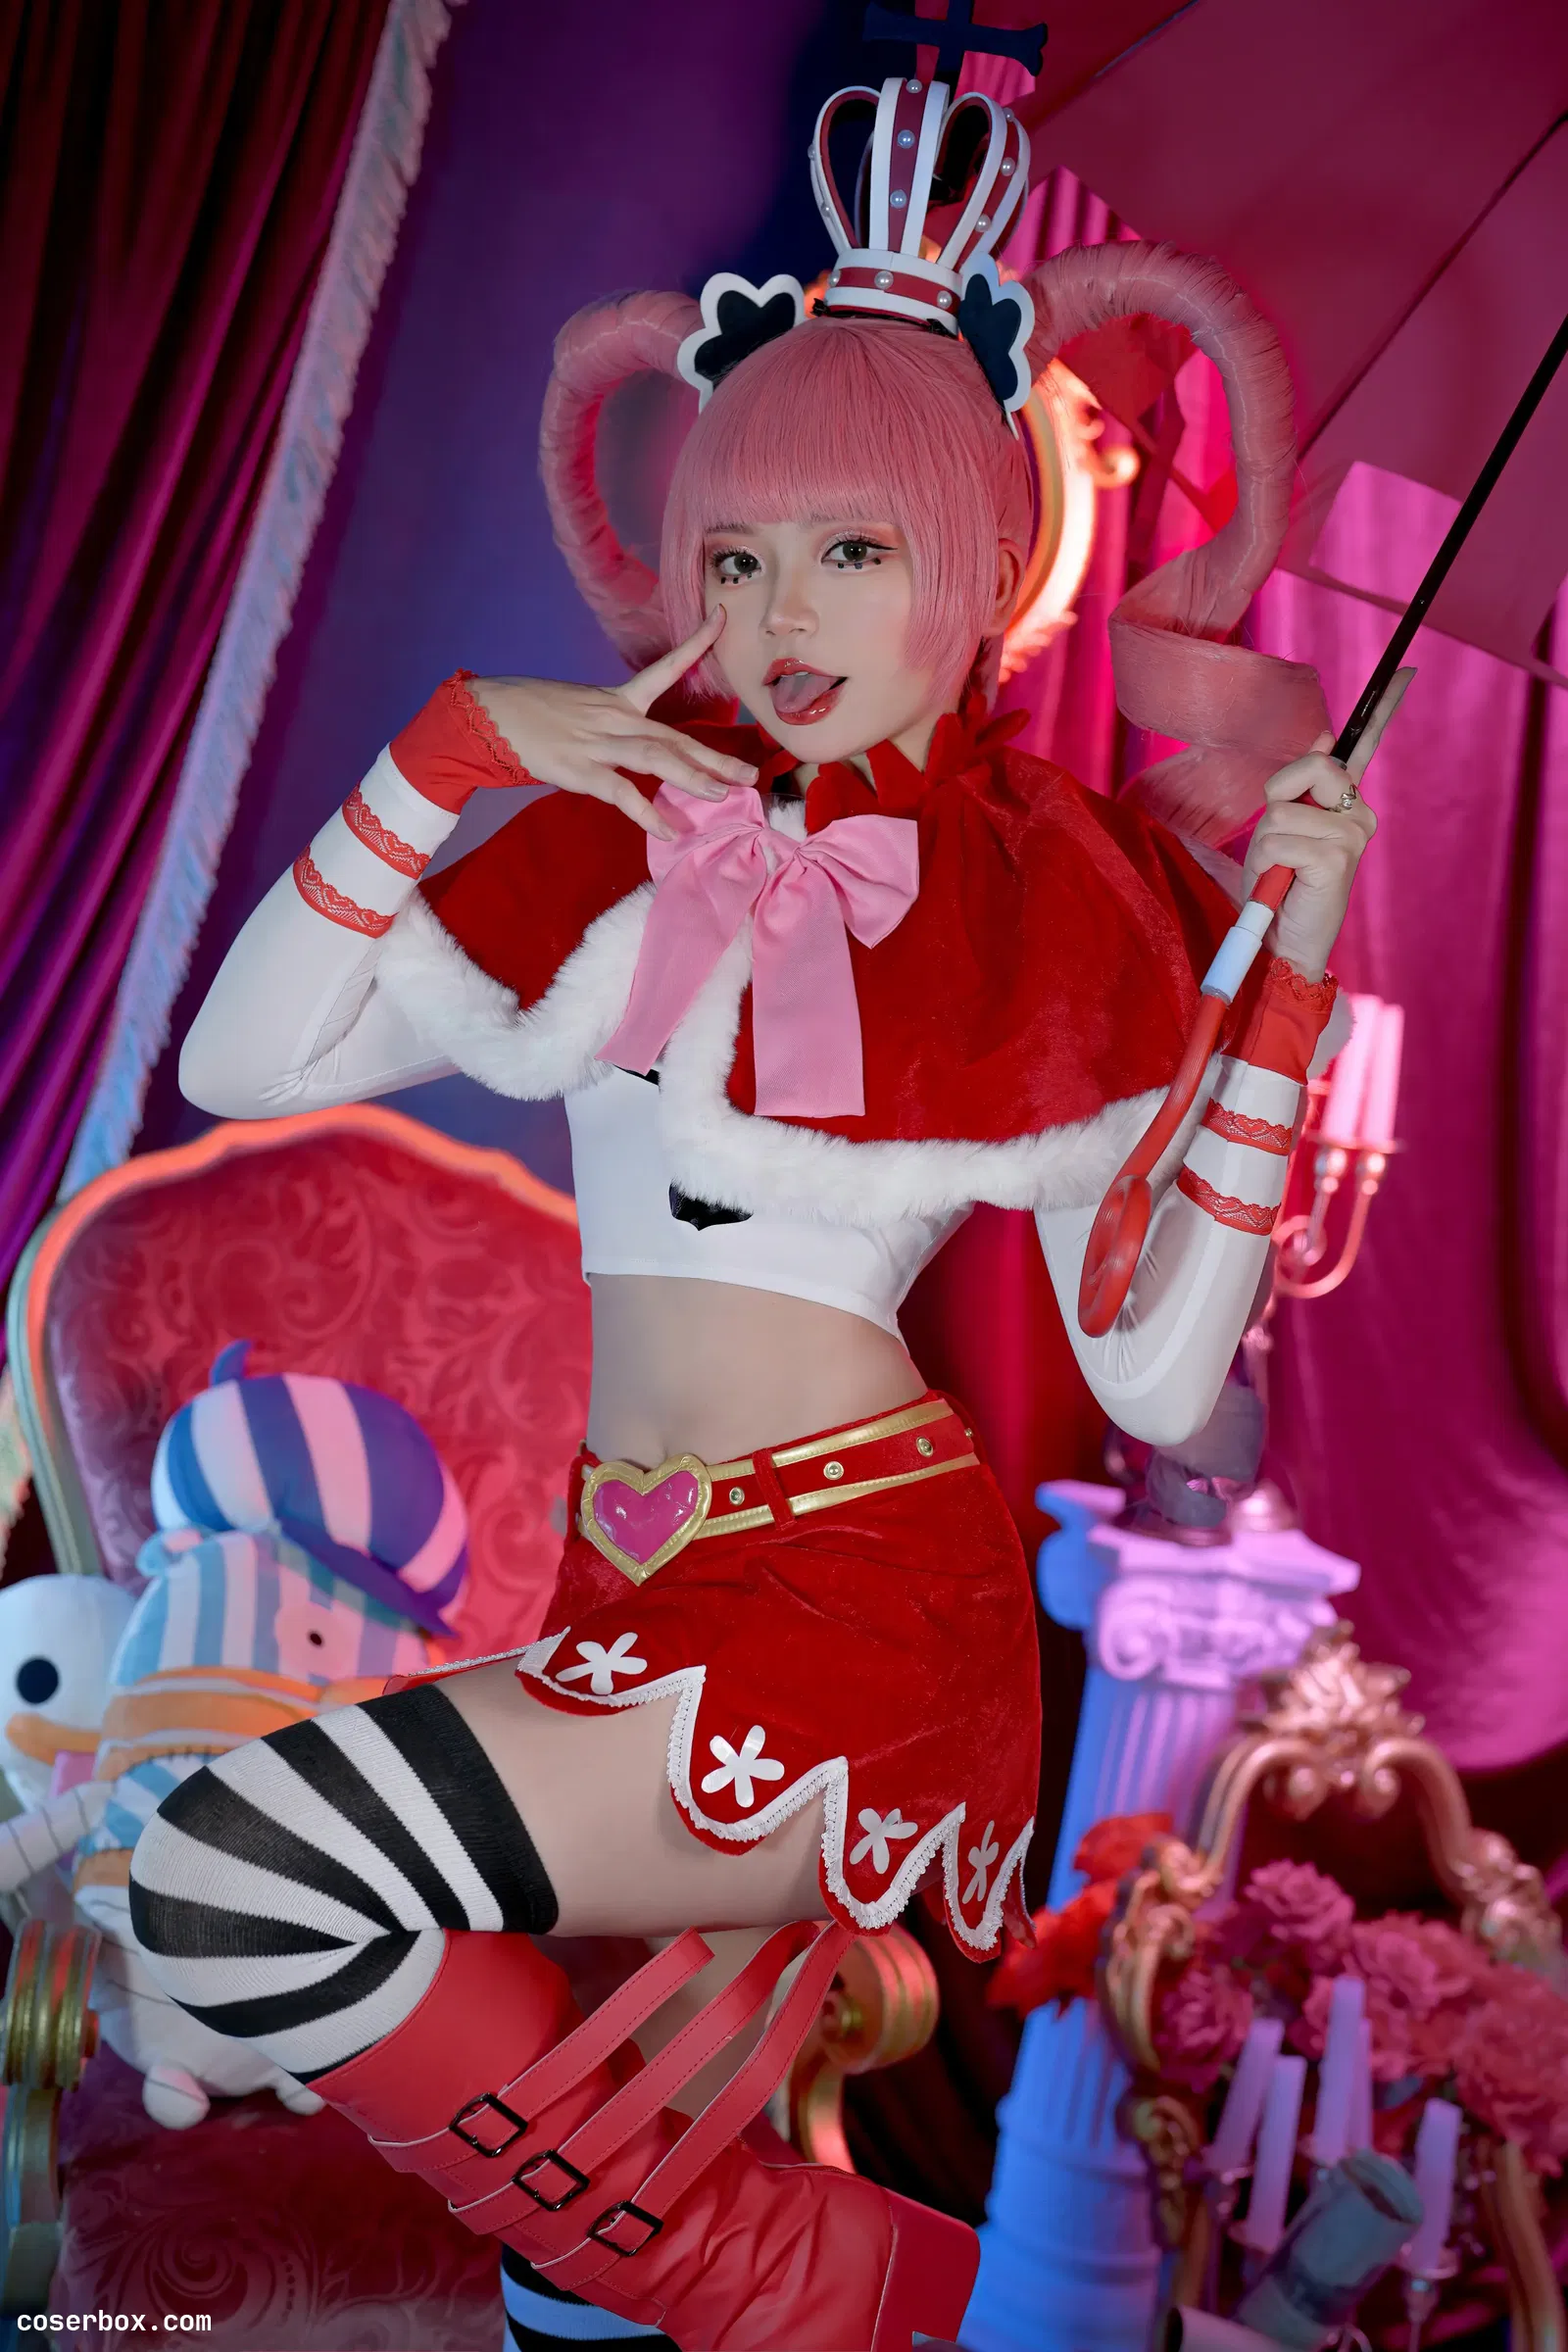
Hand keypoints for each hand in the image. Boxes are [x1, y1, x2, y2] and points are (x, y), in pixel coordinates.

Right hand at [463, 609, 753, 841]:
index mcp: (616, 699)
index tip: (722, 620)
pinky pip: (620, 792)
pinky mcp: (580, 768)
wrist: (488, 714)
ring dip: (692, 777)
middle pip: (674, 735)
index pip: (664, 668)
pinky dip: (645, 812)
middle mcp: (614, 717)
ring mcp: (598, 742)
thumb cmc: (532, 713)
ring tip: (723, 795)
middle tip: (749, 775)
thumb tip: (636, 746)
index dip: (695, 644)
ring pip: (655, 758)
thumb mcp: (578, 709)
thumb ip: (611, 726)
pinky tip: (667, 829)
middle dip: (713, 755)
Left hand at [1243, 669, 1410, 980]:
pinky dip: (1268, 864)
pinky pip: (1280, 840)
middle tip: (1278, 841)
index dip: (1382, 709)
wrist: (1287, 945)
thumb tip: (1327, 740)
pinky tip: (1286, 885)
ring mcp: (1353, 836)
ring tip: (1281, 872)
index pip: (1365, 747)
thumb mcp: (1282, 831)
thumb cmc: (1281, 889)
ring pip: (1282, 812)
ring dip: (1266, 844)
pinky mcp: (1337, 858)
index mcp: (1347, 804)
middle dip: (1278, 797)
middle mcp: (1359, 815)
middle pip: (1311, 767)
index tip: (1403, 671)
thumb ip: (1300, 790)